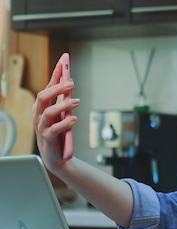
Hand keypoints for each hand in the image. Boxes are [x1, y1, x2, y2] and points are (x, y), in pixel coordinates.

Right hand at [33, 55, 79, 170]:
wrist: (56, 156)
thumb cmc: (59, 132)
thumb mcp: (62, 114)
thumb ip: (64, 101)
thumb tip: (70, 83)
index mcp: (42, 106)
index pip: (48, 87)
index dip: (55, 75)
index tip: (63, 62)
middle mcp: (39, 114)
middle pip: (43, 97)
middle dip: (57, 88)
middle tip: (71, 83)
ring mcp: (41, 126)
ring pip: (48, 112)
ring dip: (63, 105)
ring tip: (77, 102)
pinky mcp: (47, 138)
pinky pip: (54, 129)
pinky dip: (65, 123)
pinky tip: (74, 120)